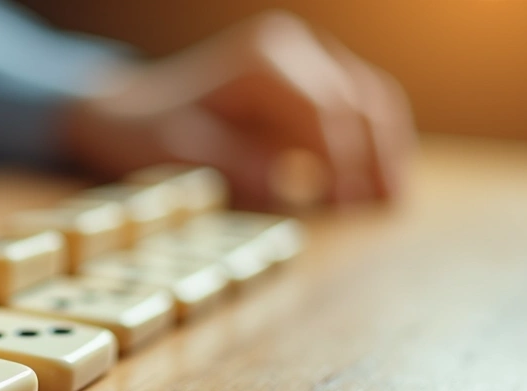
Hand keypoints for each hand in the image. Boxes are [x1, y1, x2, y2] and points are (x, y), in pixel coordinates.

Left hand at [61, 11, 415, 209]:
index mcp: (261, 59)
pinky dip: (375, 144)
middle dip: (374, 156)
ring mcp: (306, 57)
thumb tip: (285, 184)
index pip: (323, 109)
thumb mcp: (179, 155)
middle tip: (387, 207)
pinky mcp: (313, 79)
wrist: (133, 113)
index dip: (342, 159)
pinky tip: (379, 186)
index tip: (345, 202)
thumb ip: (234, 166)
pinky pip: (361, 107)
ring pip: (371, 99)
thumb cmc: (150, 134)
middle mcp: (290, 46)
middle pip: (357, 100)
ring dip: (387, 150)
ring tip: (394, 201)